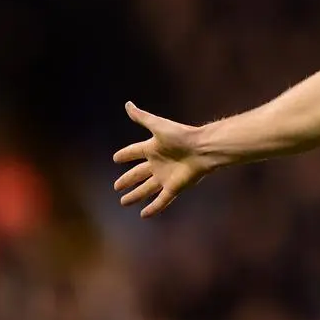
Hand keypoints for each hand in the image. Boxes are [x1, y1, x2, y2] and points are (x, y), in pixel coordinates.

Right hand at [112, 102, 211, 216]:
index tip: (116, 158)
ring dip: (136, 195)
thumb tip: (128, 104)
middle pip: (138, 174)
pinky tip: (143, 215)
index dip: (125, 155)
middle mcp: (158, 163)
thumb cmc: (182, 135)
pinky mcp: (174, 188)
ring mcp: (166, 177)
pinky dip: (153, 208)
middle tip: (116, 187)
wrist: (203, 149)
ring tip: (124, 202)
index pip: (134, 151)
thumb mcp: (158, 125)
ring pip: (146, 189)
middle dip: (127, 180)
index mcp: (154, 148)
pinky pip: (162, 200)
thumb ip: (142, 117)